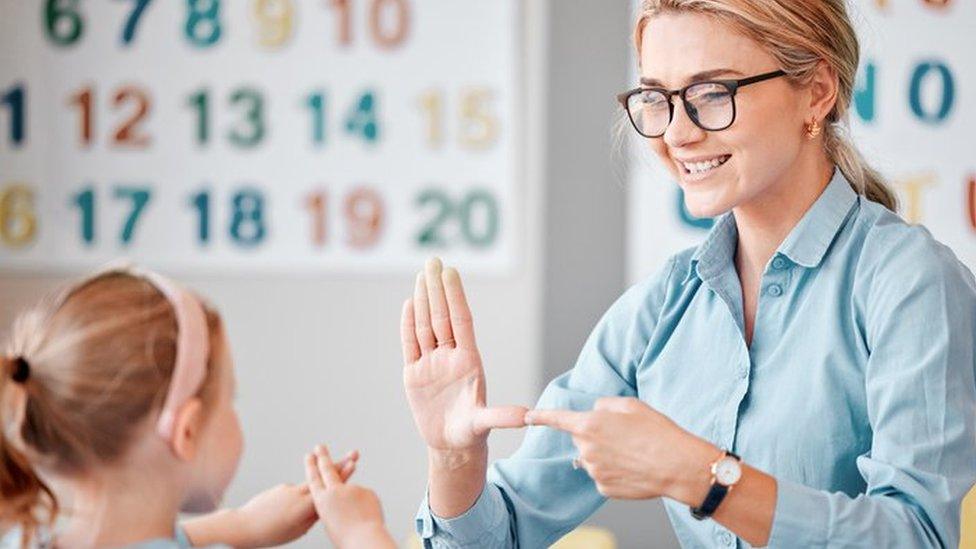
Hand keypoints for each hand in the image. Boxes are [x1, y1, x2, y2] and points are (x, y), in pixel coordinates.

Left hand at [181, 451, 357, 547]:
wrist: (244, 526)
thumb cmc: (272, 534)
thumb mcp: (298, 530)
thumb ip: (312, 515)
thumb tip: (323, 505)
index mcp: (304, 507)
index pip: (329, 488)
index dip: (343, 475)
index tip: (354, 463)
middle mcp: (298, 493)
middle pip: (323, 476)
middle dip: (339, 464)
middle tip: (354, 453)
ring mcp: (288, 488)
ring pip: (309, 482)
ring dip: (319, 477)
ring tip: (321, 487)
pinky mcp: (280, 487)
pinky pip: (294, 492)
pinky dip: (295, 499)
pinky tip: (284, 512)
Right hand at [304, 445, 395, 548]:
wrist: (364, 541)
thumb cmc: (345, 538)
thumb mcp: (330, 522)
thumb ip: (328, 506)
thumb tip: (331, 499)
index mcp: (321, 501)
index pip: (314, 479)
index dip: (311, 466)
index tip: (309, 455)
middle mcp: (334, 492)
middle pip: (327, 470)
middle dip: (323, 457)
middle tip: (320, 446)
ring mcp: (351, 489)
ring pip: (351, 491)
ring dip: (353, 501)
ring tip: (352, 496)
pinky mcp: (366, 491)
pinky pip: (364, 501)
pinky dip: (364, 510)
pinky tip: (366, 519)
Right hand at [401, 258, 526, 452]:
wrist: (451, 446)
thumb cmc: (471, 432)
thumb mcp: (485, 423)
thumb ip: (501, 416)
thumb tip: (526, 416)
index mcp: (468, 360)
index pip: (460, 320)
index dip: (455, 296)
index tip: (451, 272)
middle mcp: (450, 356)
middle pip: (441, 316)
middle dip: (437, 289)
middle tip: (433, 260)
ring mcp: (431, 363)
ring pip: (425, 325)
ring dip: (423, 300)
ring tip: (422, 274)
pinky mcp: (414, 374)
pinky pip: (410, 343)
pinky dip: (408, 323)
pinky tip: (410, 302)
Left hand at [524, 397, 718, 501]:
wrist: (677, 466)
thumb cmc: (657, 432)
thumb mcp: (631, 405)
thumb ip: (604, 405)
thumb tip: (595, 412)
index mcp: (590, 424)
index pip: (558, 419)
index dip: (541, 416)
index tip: (529, 417)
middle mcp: (586, 449)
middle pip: (581, 438)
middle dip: (595, 434)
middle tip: (624, 435)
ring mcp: (594, 470)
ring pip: (591, 457)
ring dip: (605, 453)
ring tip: (633, 452)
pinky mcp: (603, 488)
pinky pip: (602, 475)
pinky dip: (614, 471)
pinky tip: (633, 468)